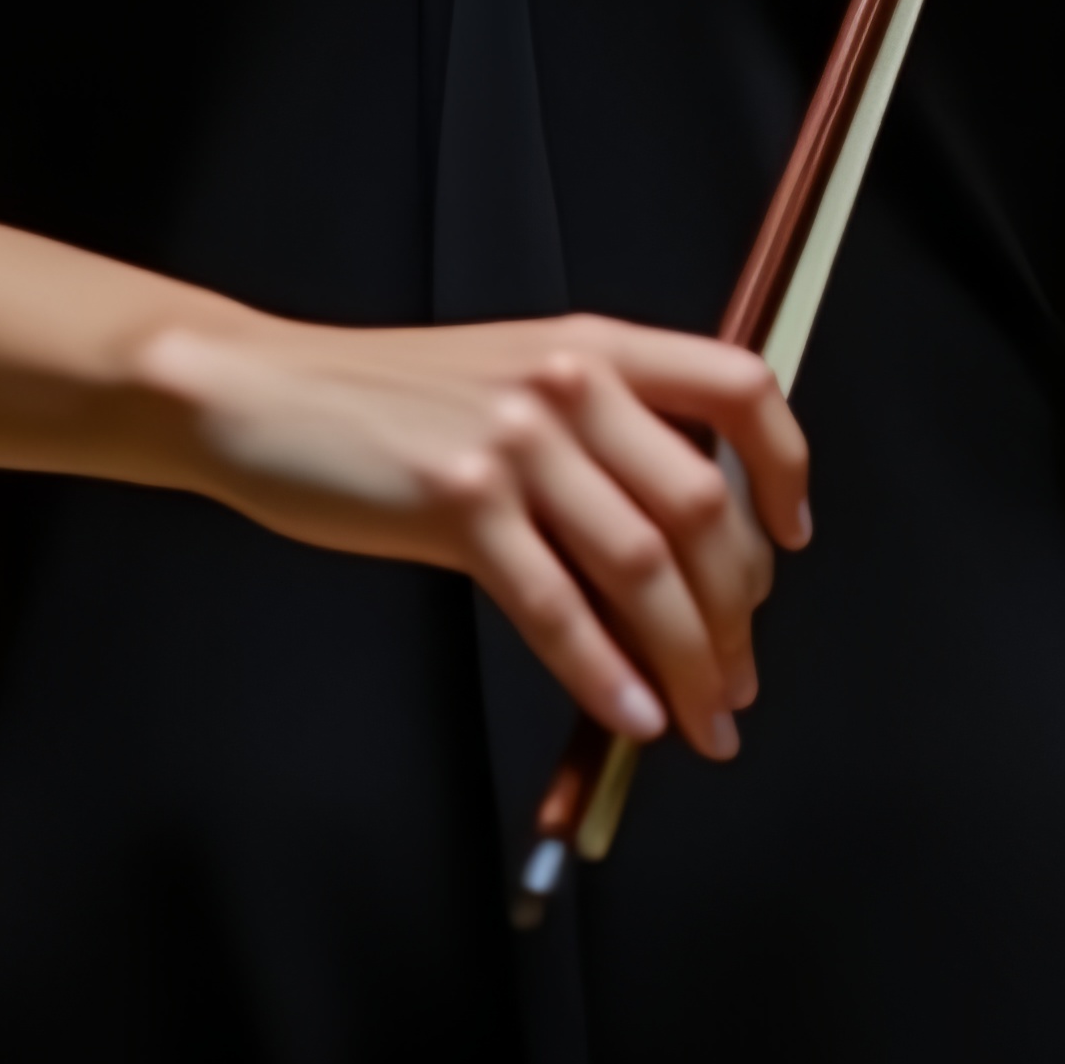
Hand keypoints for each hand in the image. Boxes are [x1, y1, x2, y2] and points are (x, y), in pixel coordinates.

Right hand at [154, 310, 809, 760]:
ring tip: (704, 718)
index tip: (793, 543)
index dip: (786, 468)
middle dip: (738, 610)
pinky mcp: (458, 502)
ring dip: (689, 659)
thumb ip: (604, 434)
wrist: (271, 393)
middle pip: (703, 505)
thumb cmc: (397, 401)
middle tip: (741, 679)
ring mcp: (514, 442)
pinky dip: (606, 675)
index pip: (739, 385)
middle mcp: (570, 382)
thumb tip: (691, 552)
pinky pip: (555, 607)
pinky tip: (632, 719)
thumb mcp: (518, 382)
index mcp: (598, 344)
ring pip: (642, 567)